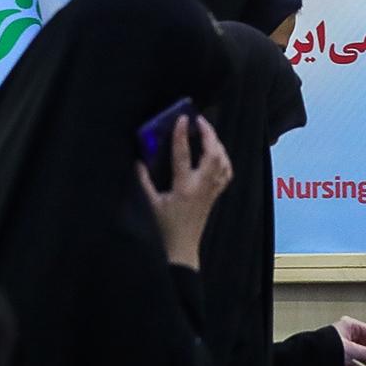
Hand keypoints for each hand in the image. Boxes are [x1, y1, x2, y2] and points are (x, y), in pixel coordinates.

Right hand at [136, 116, 232, 268]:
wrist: (181, 248)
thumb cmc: (163, 227)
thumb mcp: (149, 203)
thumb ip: (143, 180)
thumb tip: (138, 160)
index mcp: (184, 187)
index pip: (184, 155)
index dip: (182, 135)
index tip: (182, 118)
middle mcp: (202, 187)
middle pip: (213, 154)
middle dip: (209, 134)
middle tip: (198, 119)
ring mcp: (212, 191)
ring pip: (223, 161)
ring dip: (217, 143)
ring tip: (207, 132)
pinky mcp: (215, 195)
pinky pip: (226, 172)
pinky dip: (224, 158)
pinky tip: (217, 152)